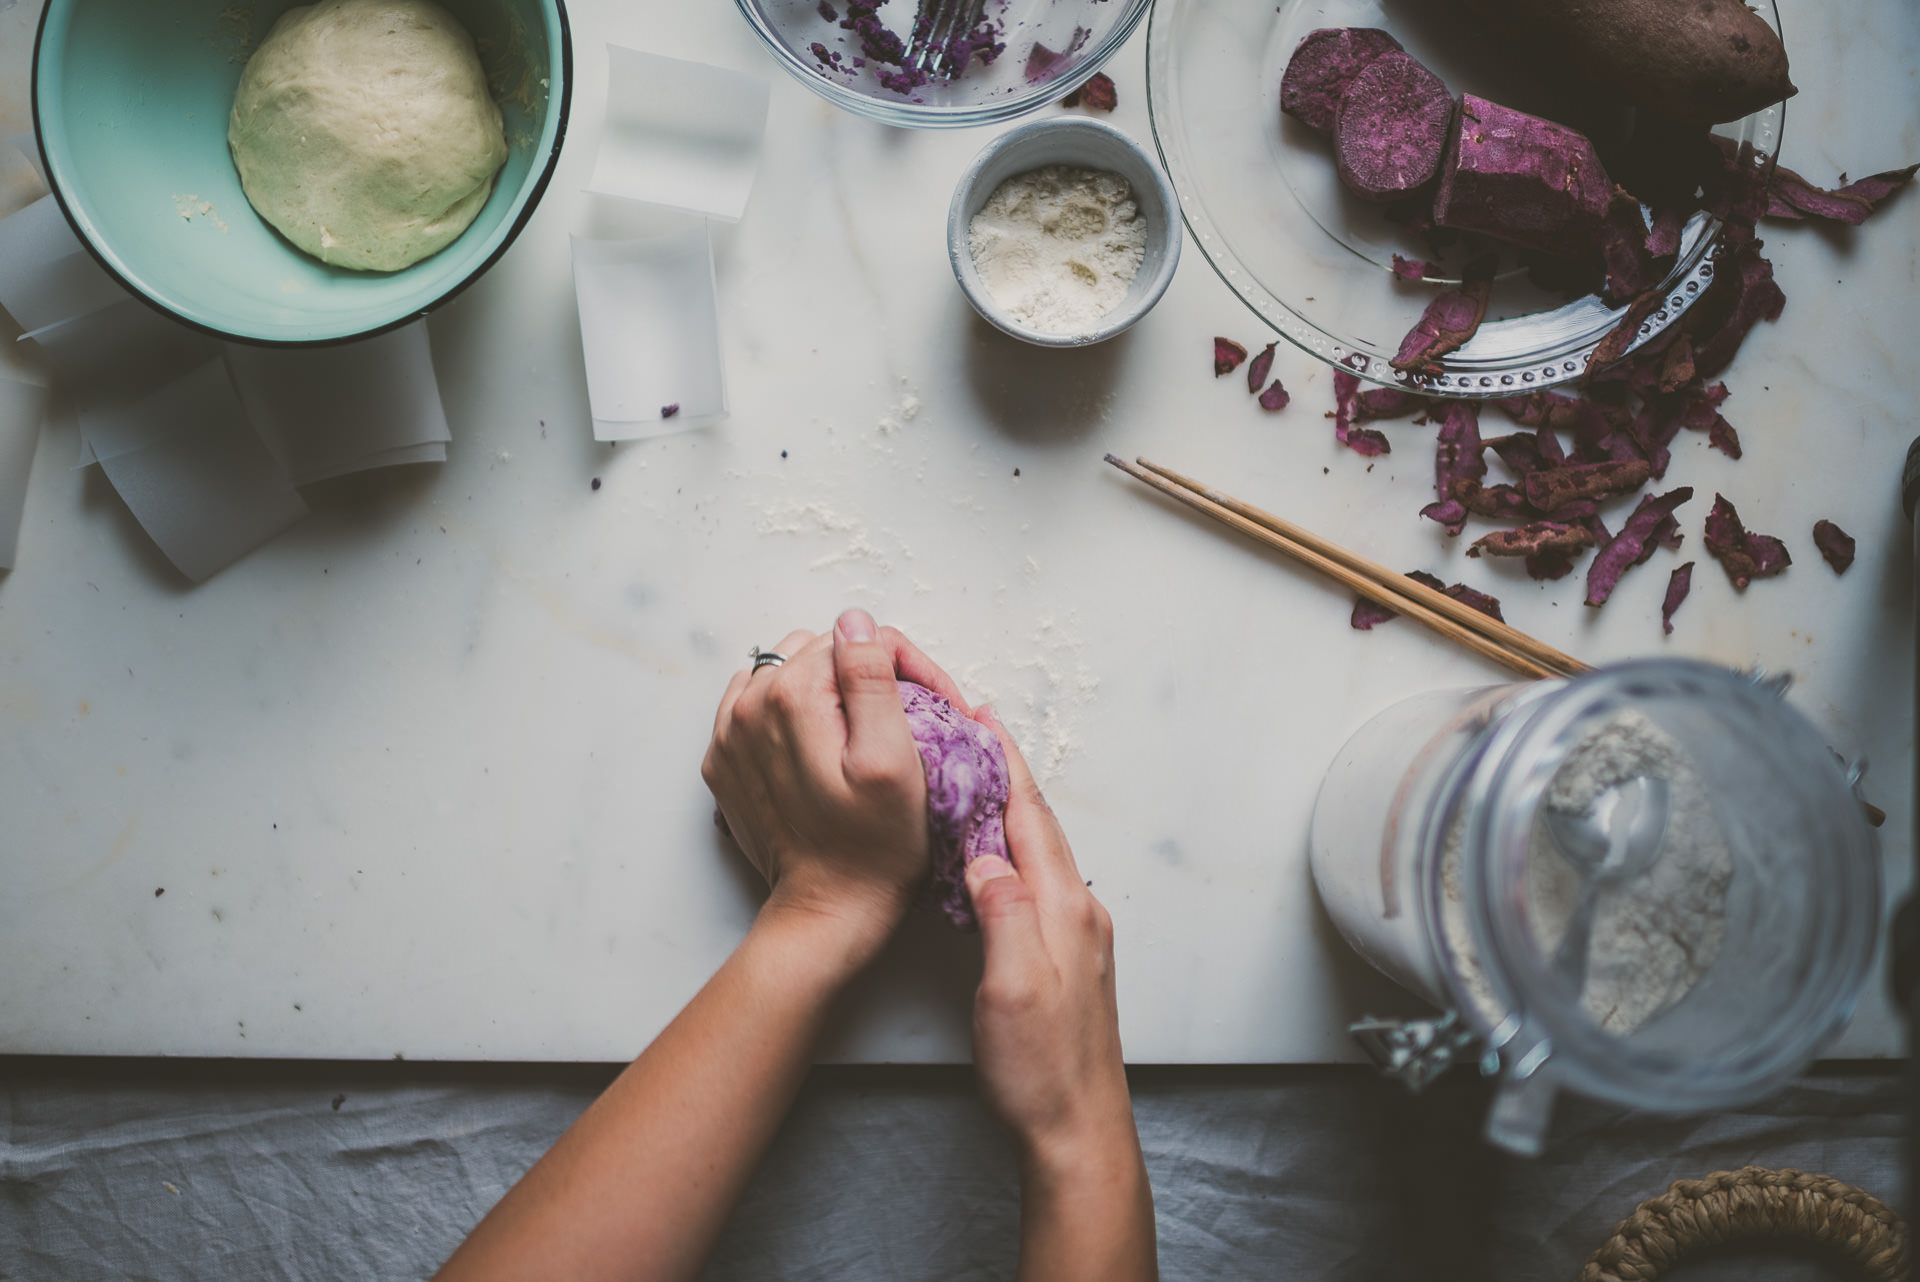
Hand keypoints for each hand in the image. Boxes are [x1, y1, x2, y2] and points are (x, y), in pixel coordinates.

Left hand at [701, 609, 970, 962]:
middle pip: (822, 654)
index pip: (859, 641)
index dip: (910, 669)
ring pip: (790, 676)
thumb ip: (872, 678)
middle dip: (869, 676)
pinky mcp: (726, 763)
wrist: (829, 911)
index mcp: (789, 696)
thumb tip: (854, 622)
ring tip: (864, 735)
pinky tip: (823, 750)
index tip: (940, 710)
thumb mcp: (893, 760)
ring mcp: (729, 735)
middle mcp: (747, 705)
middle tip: (911, 724)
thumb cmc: (876, 847)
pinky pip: (762, 710)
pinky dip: (795, 719)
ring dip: (830, 693)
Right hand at [964, 709, 1131, 1168]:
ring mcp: (1074, 936)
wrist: (1078, 1131)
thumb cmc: (1043, 1069)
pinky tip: (994, 858)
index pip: (1029, 818)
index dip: (1005, 766)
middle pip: (1038, 826)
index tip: (981, 719)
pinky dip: (1012, 852)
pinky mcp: (1065, 960)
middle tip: (975, 730)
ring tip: (979, 778)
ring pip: (1038, 853)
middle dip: (1007, 775)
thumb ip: (1002, 913)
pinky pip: (1036, 883)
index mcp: (1063, 908)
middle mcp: (1076, 912)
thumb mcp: (1011, 987)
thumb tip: (983, 855)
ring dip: (1009, 810)